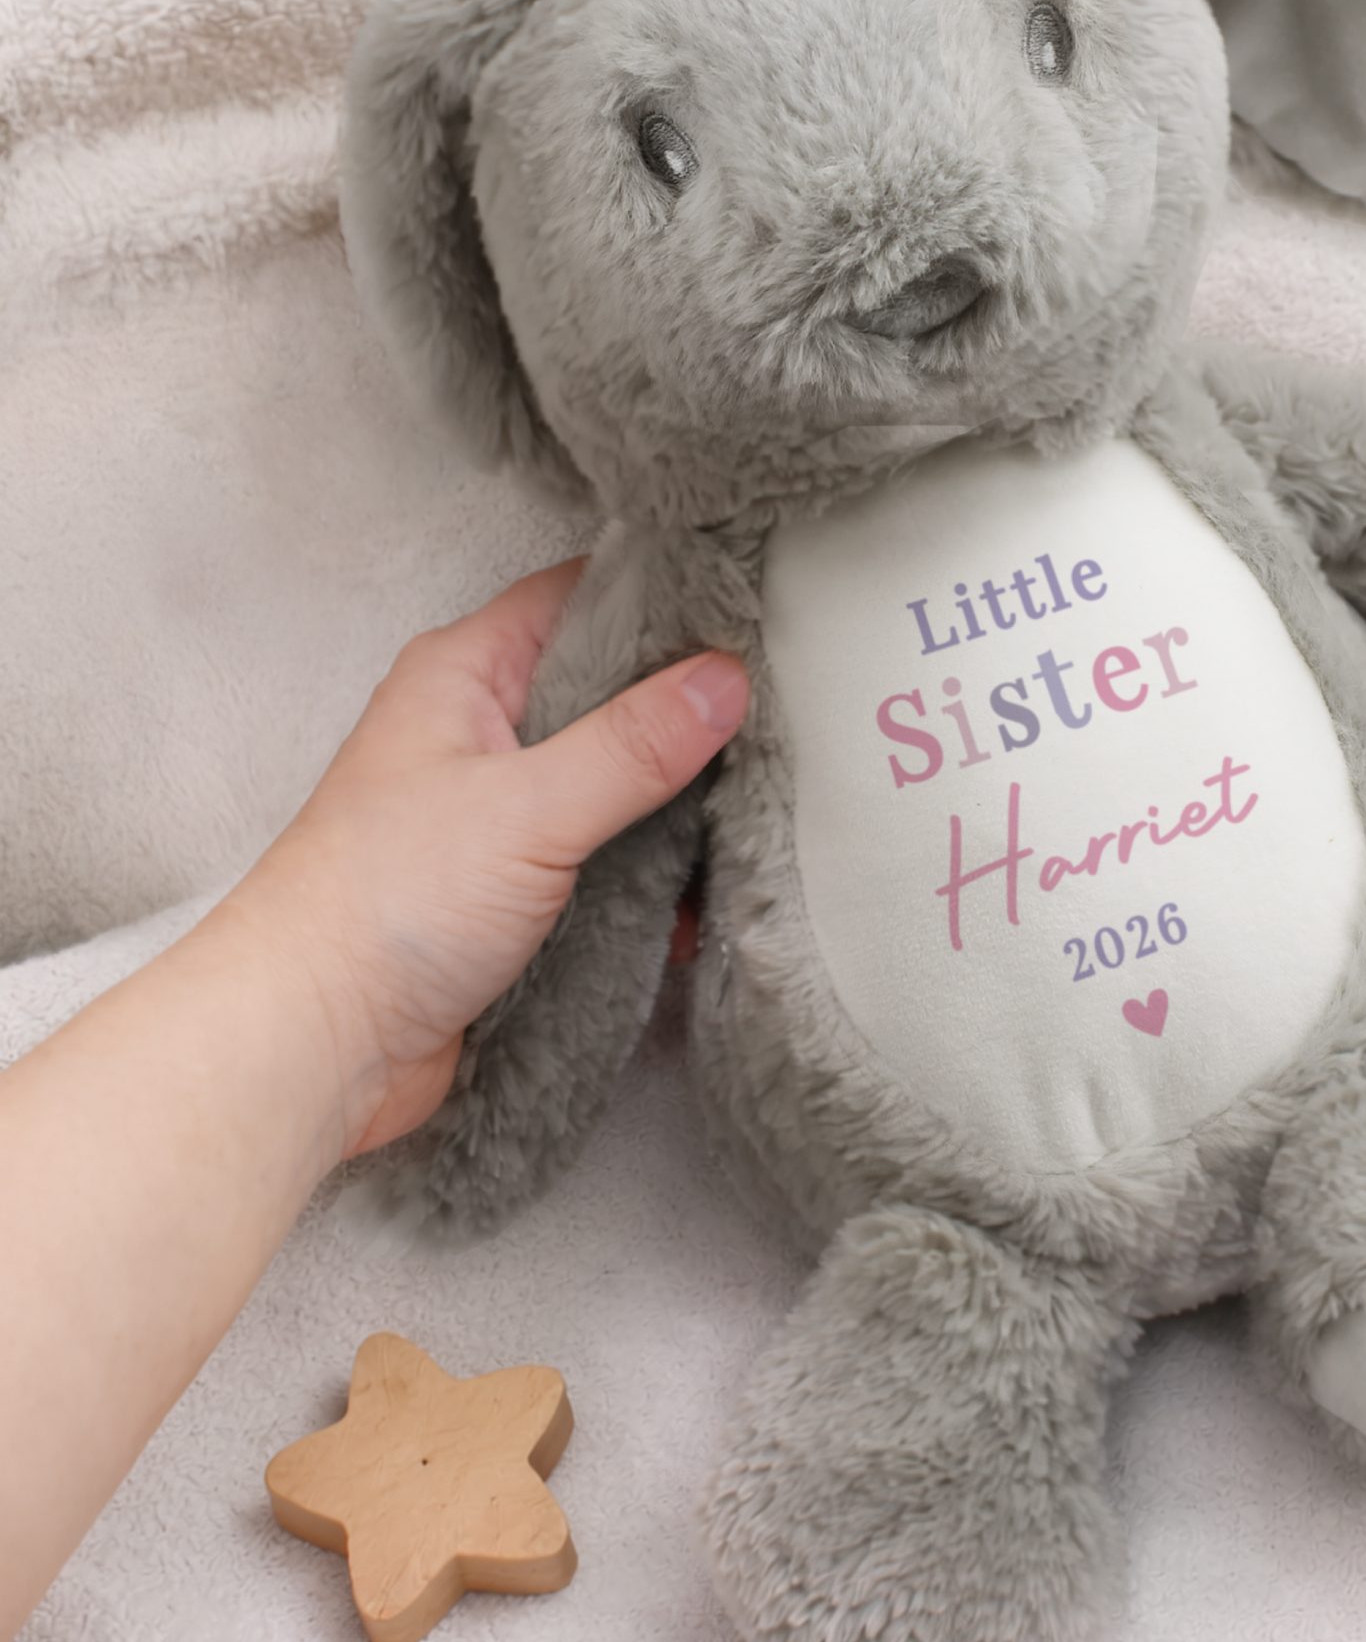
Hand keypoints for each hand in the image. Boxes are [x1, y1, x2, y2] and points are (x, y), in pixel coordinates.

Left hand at [215, 561, 747, 1162]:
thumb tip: (725, 682)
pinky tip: (707, 894)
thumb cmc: (384, 903)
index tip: (747, 614)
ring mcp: (498, 813)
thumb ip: (634, 744)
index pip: (579, 597)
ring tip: (758, 808)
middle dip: (685, 711)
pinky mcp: (514, 889)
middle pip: (608, 692)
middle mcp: (481, 732)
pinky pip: (605, 858)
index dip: (660, 598)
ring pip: (613, 781)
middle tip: (775, 715)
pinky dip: (654, 873)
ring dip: (676, 803)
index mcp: (465, 675)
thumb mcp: (528, 807)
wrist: (315, 1044)